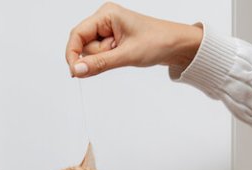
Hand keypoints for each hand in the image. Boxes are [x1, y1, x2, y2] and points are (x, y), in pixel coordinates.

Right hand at [65, 2, 202, 77]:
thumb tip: (77, 71)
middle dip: (97, 56)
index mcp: (107, 14)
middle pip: (84, 45)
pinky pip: (100, 54)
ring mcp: (108, 30)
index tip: (75, 72)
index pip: (77, 34)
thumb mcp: (127, 55)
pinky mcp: (113, 40)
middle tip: (118, 54)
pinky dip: (108, 60)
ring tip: (124, 54)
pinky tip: (122, 56)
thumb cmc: (159, 42)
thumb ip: (99, 63)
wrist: (178, 46)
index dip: (73, 54)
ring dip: (104, 59)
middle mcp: (105, 19)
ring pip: (92, 52)